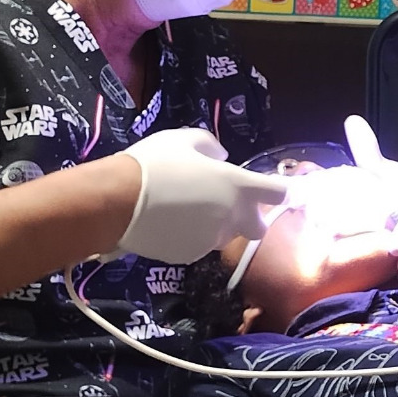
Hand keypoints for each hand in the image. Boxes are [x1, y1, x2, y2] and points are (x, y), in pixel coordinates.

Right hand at [111, 129, 288, 263]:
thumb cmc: (155, 164)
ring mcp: (212, 240)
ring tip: (186, 211)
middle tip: (227, 206)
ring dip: (217, 227)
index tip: (269, 189)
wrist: (118, 201)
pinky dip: (192, 238)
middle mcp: (232, 216)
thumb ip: (211, 147)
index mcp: (238, 186)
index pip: (278, 193)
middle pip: (259, 228)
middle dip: (251, 220)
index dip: (277, 190)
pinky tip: (170, 224)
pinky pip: (199, 246)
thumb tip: (222, 158)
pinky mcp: (190, 256)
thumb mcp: (184, 140)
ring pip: (226, 237)